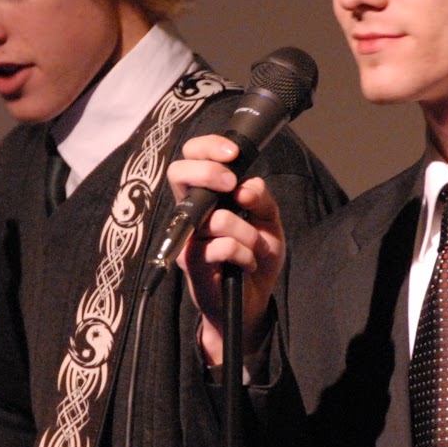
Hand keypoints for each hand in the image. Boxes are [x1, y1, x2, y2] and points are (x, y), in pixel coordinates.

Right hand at [166, 134, 286, 363]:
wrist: (254, 299)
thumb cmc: (257, 256)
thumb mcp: (269, 220)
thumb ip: (260, 197)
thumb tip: (244, 187)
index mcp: (208, 195)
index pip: (192, 156)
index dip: (208, 147)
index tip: (233, 154)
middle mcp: (192, 212)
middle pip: (178, 172)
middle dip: (210, 172)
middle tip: (232, 186)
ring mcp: (188, 237)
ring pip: (217, 217)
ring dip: (248, 233)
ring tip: (254, 248)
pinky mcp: (192, 263)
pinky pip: (223, 247)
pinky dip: (245, 255)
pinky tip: (247, 263)